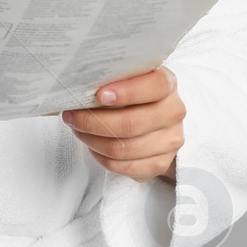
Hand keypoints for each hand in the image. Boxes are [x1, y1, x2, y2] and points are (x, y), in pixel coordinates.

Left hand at [62, 64, 183, 180]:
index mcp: (167, 85)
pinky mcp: (160, 163)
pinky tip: (93, 146)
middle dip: (94, 122)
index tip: (100, 95)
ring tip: (78, 130)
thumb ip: (114, 80)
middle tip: (73, 116)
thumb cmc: (135, 98)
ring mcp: (169, 141)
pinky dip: (102, 158)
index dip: (127, 92)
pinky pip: (124, 167)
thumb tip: (81, 86)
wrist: (157, 123)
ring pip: (123, 149)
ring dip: (92, 141)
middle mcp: (173, 112)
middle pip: (131, 124)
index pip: (155, 86)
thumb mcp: (129, 80)